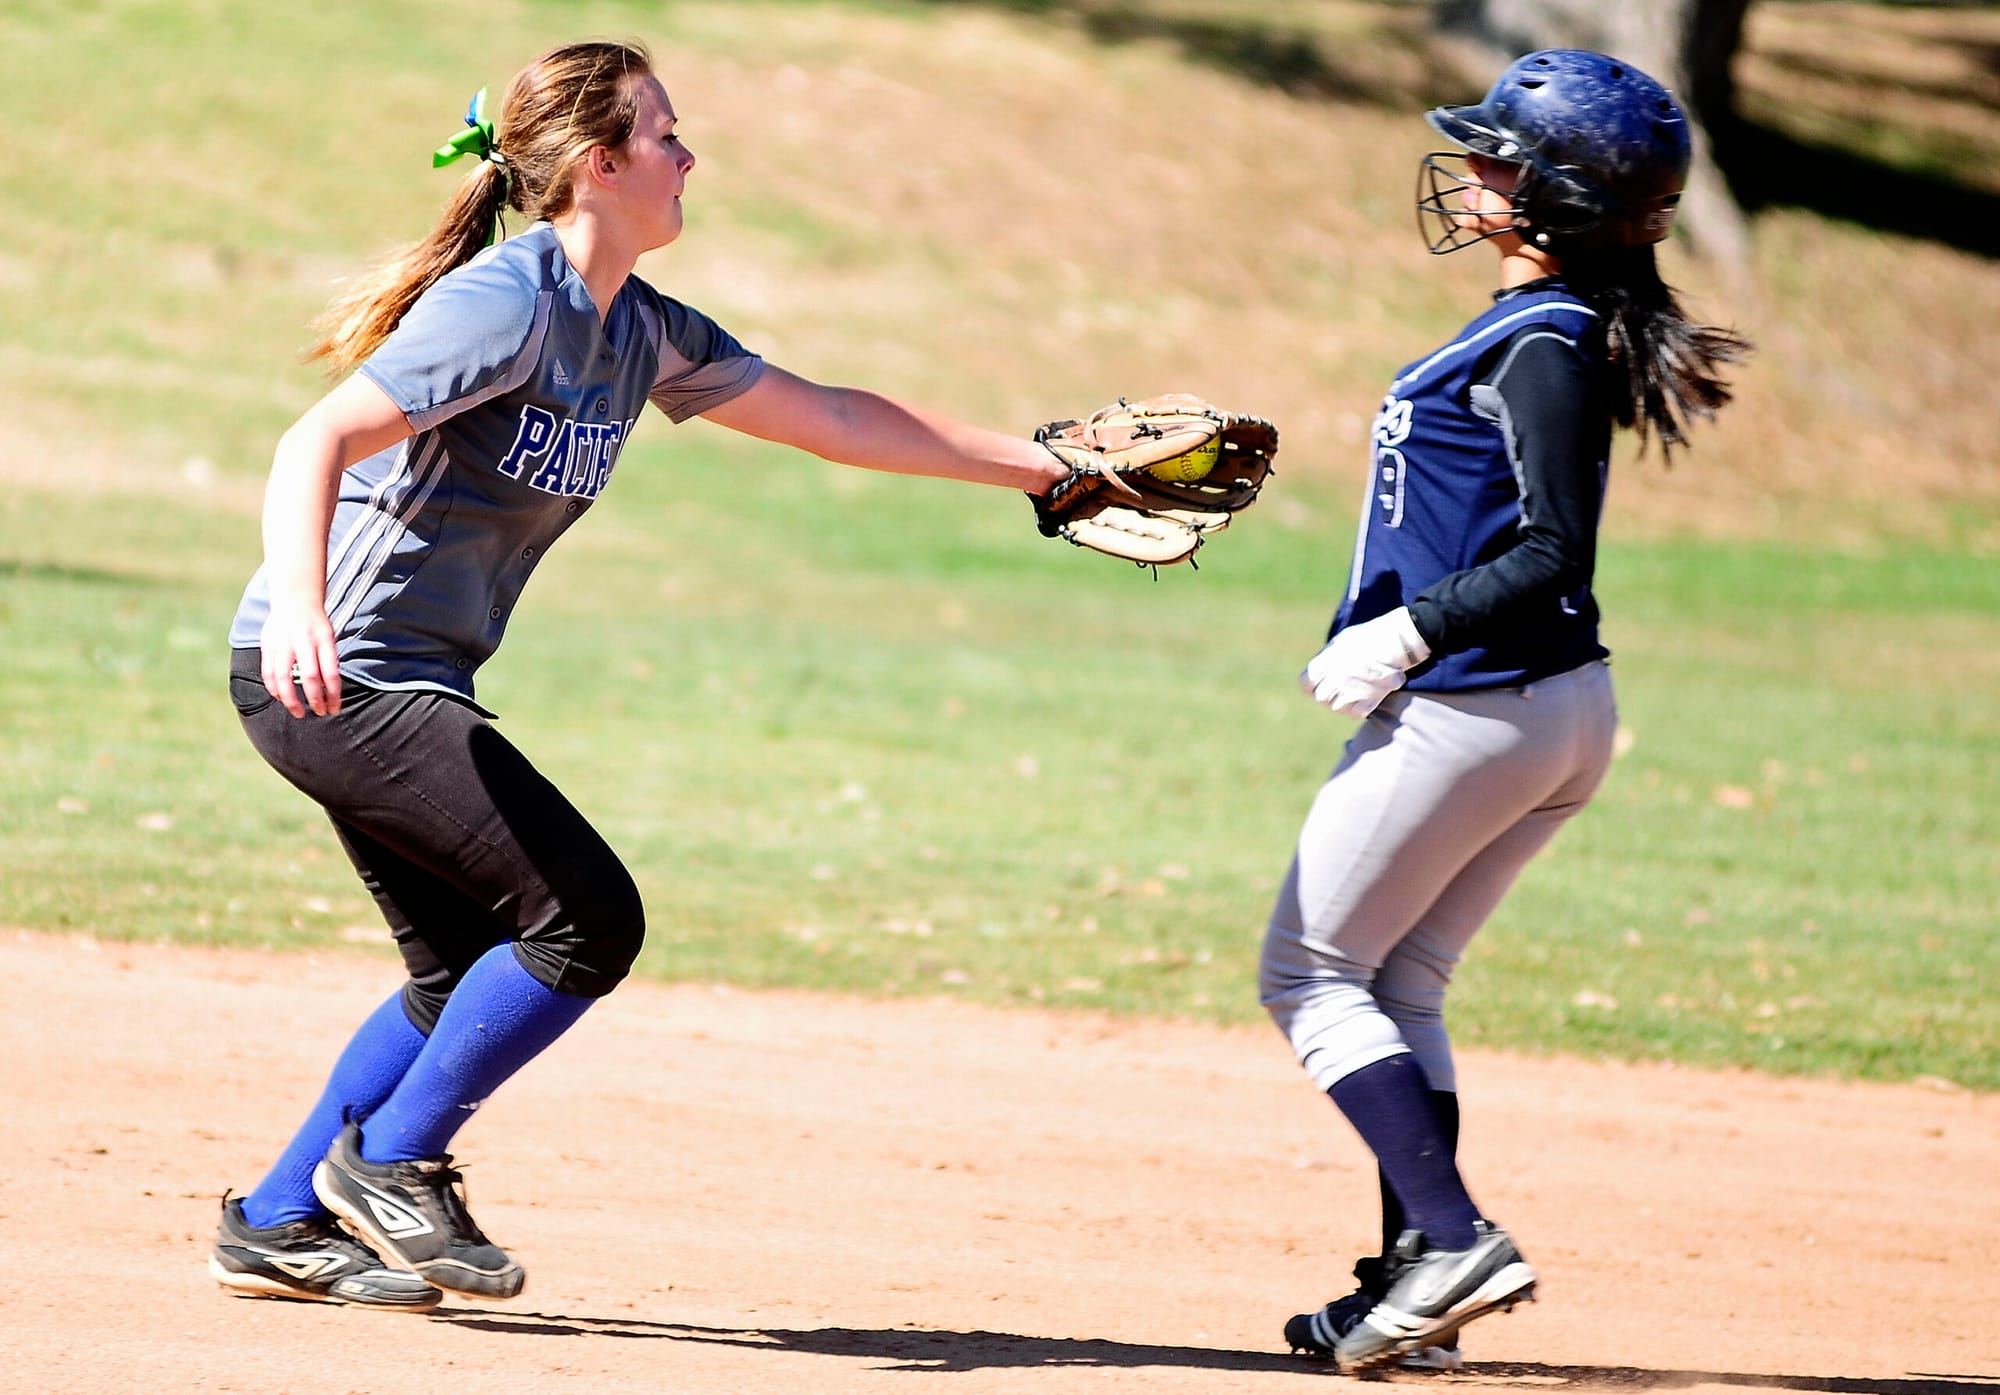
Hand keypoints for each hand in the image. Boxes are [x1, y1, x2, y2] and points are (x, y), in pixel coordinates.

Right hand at [261, 599, 341, 717]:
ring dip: (291, 700)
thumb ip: (328, 661)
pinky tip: (280, 698)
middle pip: (309, 677)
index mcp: (324, 639)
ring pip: (284, 678)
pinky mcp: (268, 644)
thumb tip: (329, 692)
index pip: (331, 674)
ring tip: (298, 712)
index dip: (333, 695)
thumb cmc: (316, 623)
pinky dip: (274, 688)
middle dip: (315, 700)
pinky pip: (268, 672)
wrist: (294, 599)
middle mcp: (303, 641)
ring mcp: (283, 643)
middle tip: (320, 713)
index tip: (335, 709)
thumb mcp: (329, 637)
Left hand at [1300, 607, 1430, 718]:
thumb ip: (1326, 659)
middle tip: (1341, 685)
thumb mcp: (1341, 642)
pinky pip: (1354, 713)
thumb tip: (1318, 673)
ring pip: (1336, 707)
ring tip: (1355, 688)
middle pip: (1321, 698)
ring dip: (1343, 701)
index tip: (1318, 683)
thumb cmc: (1368, 637)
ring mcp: (1350, 693)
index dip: (1312, 685)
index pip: (1306, 684)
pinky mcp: (1367, 702)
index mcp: (1322, 665)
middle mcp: (1333, 681)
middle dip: (1329, 693)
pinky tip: (1364, 696)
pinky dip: (1358, 707)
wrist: (1396, 641)